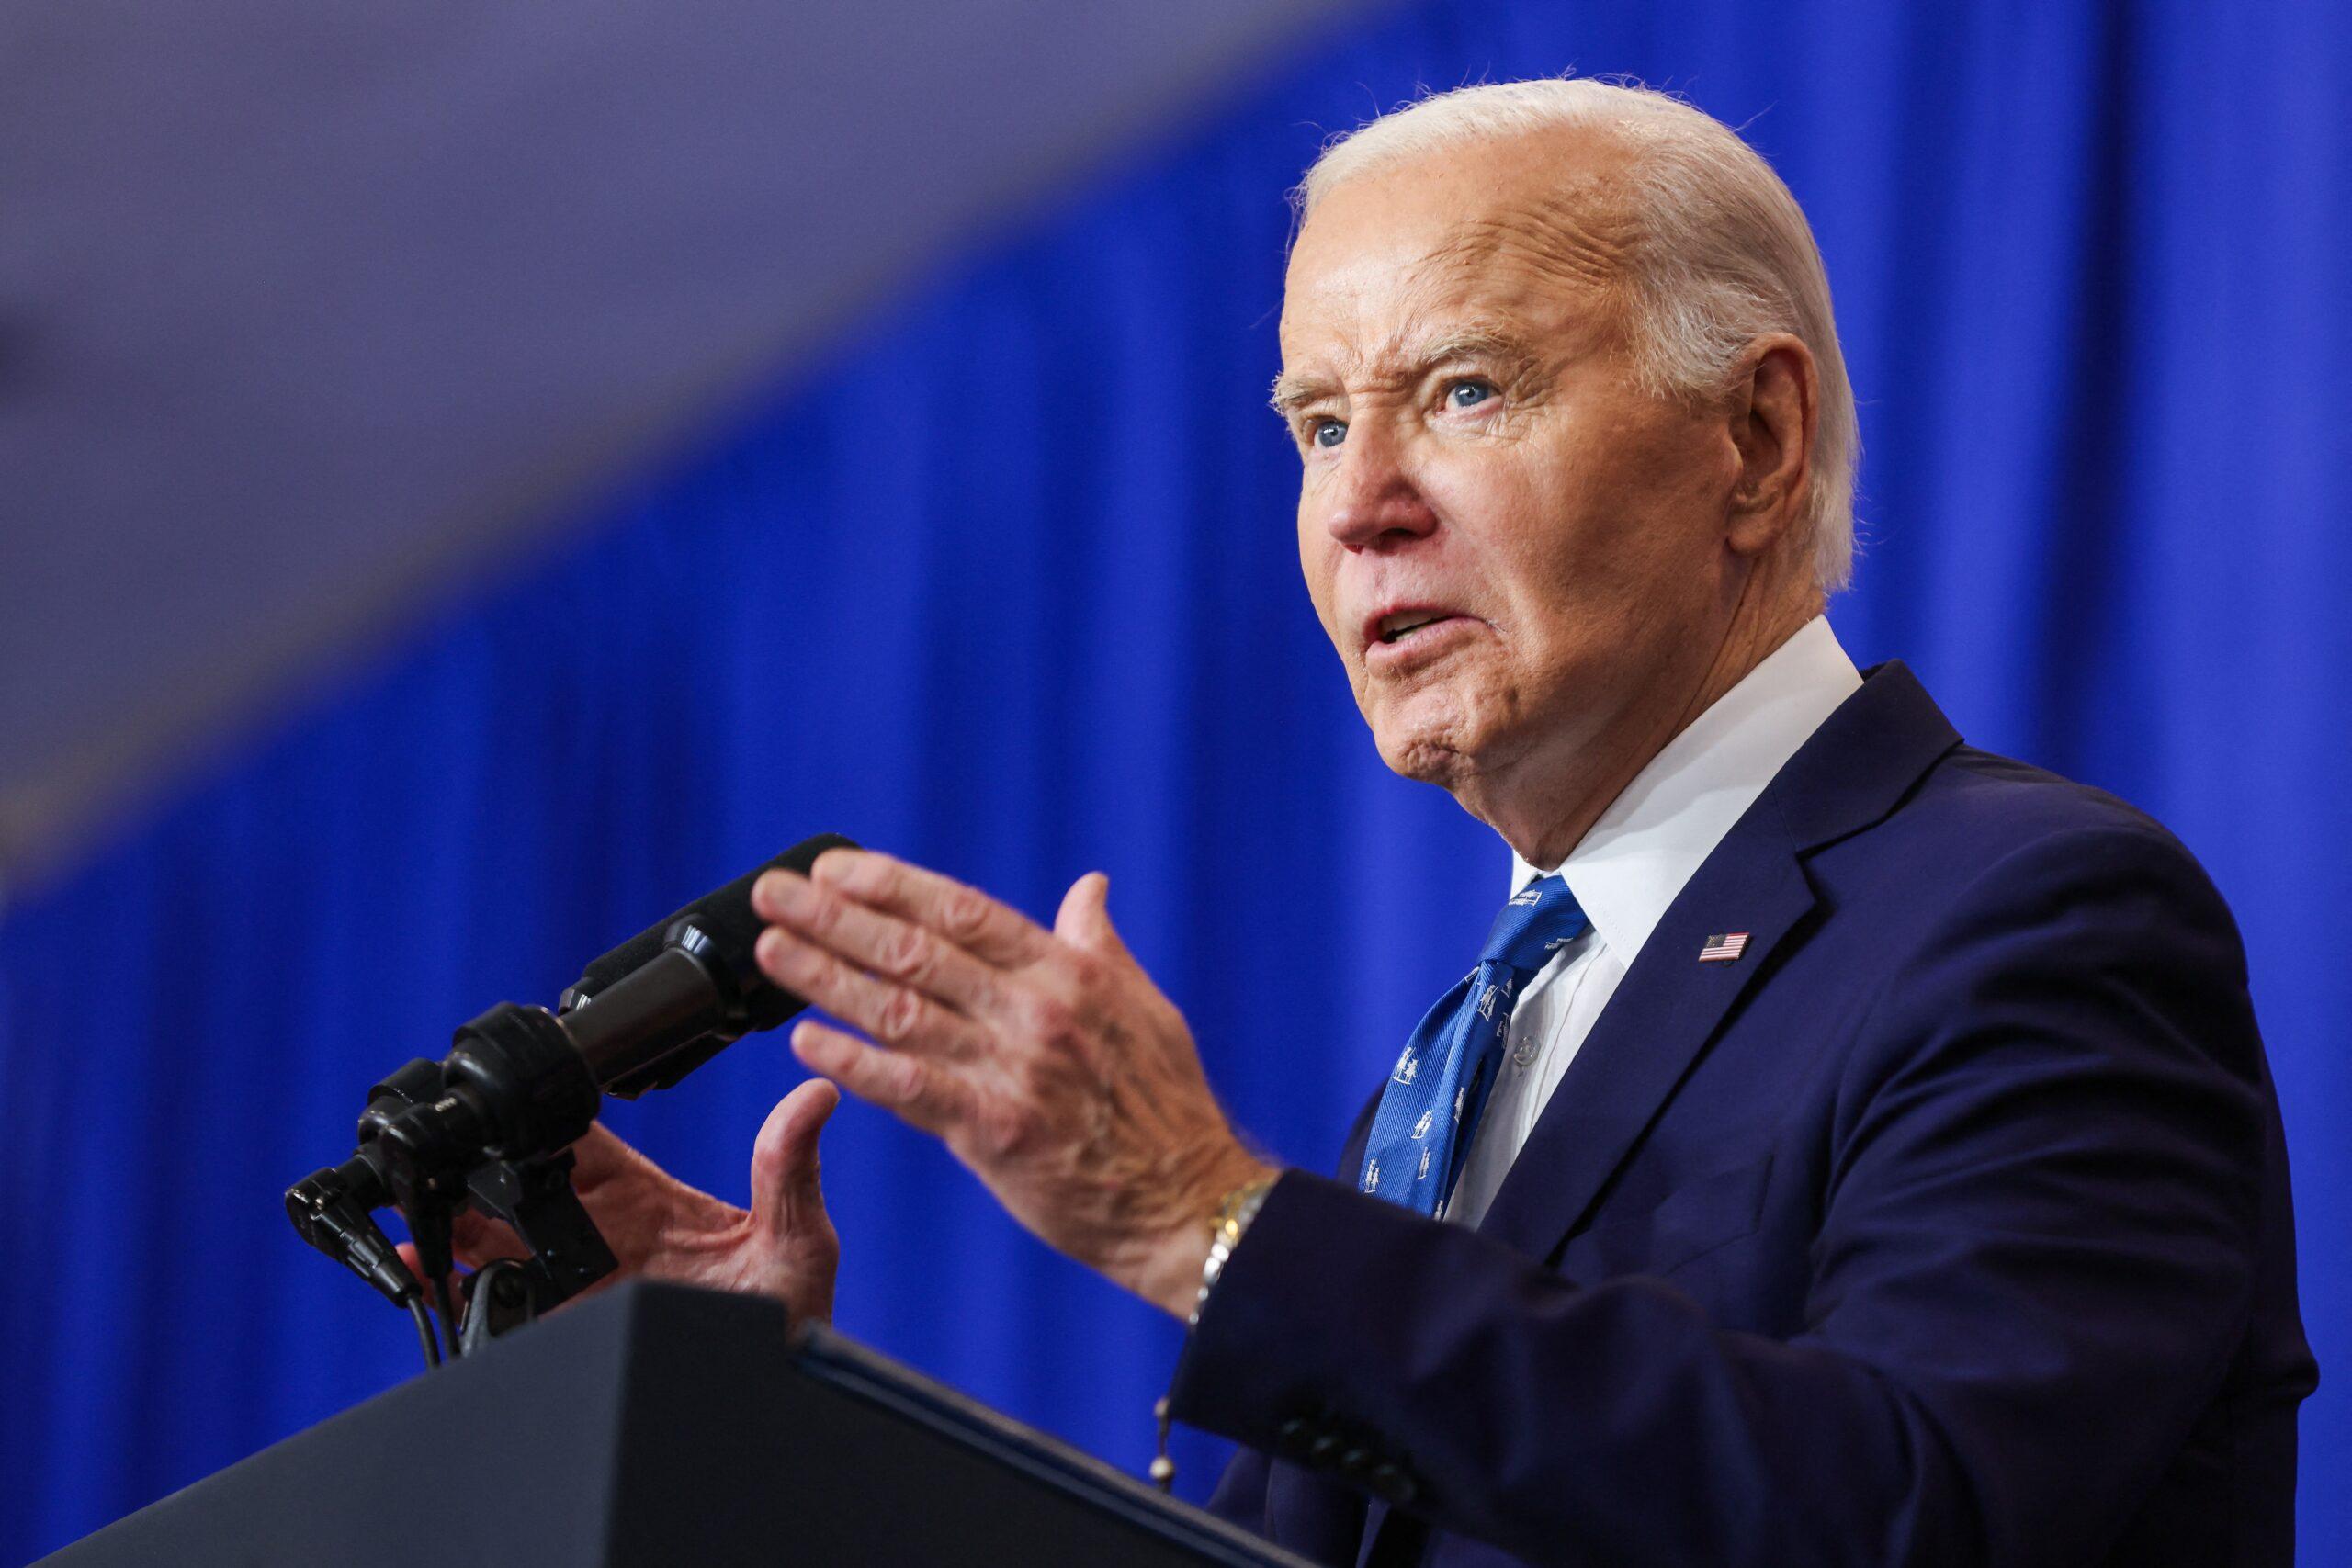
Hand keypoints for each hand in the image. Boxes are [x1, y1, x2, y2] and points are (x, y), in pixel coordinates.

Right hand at [400, 1078, 841, 1325]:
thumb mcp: (797, 1240)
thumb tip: (814, 1097)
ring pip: (495, 1247)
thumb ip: (789, 1170)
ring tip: (418, 1234)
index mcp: (648, 1199)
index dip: (536, 1122)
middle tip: (436, 1182)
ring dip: (452, 1236)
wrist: (776, 1400)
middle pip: (517, 1193)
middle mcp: (604, 1237)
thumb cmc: (791, 1319)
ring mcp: (578, 1285)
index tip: (504, 1112)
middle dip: (472, 1182)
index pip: (578, 1142)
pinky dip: (460, 1296)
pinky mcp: (564, 1330)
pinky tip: (439, 1289)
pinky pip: (499, 1310)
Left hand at [751, 849, 1275, 1317]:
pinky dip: (854, 1062)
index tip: (836, 867)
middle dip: (835, 915)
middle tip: (775, 891)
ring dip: (826, 976)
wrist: (1191, 1204)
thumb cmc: (1169, 1109)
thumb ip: (1099, 944)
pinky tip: (806, 1040)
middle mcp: (1038, 1010)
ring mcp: (1016, 1070)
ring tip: (772, 950)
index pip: (964, 910)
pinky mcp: (997, 1132)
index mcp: (1071, 972)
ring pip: (901, 1010)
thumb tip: (1089, 887)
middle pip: (917, 950)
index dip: (893, 884)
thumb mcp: (1146, 1006)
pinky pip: (910, 1089)